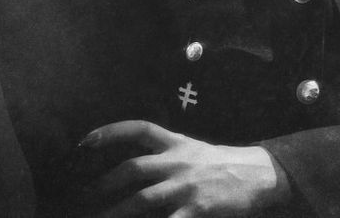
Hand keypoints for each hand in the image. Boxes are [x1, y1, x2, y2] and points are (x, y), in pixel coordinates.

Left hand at [76, 120, 290, 216]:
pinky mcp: (198, 210)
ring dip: (117, 212)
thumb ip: (164, 155)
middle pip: (133, 169)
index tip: (85, 142)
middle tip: (82, 196)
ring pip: (143, 199)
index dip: (111, 132)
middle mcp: (178, 161)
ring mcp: (187, 186)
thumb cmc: (219, 165)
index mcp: (176, 143)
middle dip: (103, 184)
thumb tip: (128, 169)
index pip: (139, 129)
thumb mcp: (191, 150)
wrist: (257, 175)